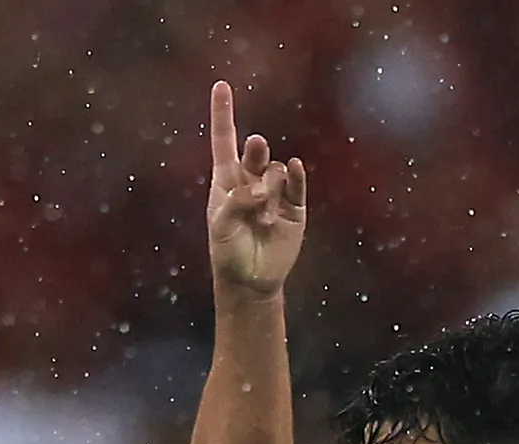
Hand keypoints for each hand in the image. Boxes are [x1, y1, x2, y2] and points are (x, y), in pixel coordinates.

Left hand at [205, 81, 304, 296]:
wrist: (251, 281)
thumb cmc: (228, 253)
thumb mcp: (222, 227)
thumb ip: (236, 202)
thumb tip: (262, 187)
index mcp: (226, 181)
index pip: (224, 142)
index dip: (223, 114)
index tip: (221, 86)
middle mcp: (250, 181)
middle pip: (254, 152)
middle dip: (255, 149)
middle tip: (256, 147)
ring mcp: (274, 192)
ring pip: (276, 172)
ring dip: (270, 190)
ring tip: (264, 218)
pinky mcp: (294, 207)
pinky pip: (297, 183)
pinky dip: (296, 176)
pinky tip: (296, 168)